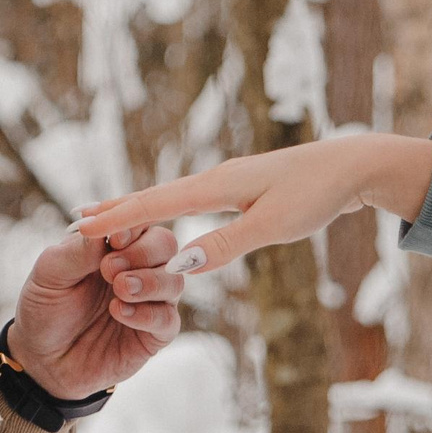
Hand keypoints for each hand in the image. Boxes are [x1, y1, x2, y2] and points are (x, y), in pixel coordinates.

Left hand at [6, 223, 186, 397]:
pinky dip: (147, 314)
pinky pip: (168, 320)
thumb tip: (105, 227)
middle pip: (166, 245)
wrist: (41, 359)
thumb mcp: (49, 273)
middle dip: (143, 252)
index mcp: (114, 247)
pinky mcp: (153, 335)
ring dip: (150, 281)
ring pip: (175, 281)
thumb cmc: (45, 308)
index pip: (139, 221)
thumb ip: (78, 251)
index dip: (132, 225)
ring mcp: (149, 302)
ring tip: (120, 289)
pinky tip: (119, 312)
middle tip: (109, 268)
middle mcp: (138, 269)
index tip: (114, 239)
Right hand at [71, 134, 431, 275]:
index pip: (156, 204)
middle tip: (78, 217)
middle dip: (118, 207)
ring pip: (172, 195)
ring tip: (109, 212)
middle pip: (156, 195)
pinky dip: (166, 206)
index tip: (80, 224)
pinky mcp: (243, 187)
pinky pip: (191, 198)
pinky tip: (166, 211)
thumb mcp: (272, 226)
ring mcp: (229, 180)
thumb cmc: (315, 194)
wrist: (353, 166)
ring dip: (139, 205)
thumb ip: (225, 245)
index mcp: (217, 186)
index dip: (118, 216)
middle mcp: (216, 178)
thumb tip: (180, 265)